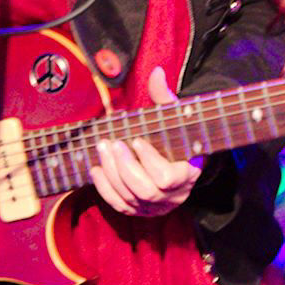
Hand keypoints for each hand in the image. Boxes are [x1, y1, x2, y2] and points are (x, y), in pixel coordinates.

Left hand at [89, 66, 201, 217]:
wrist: (180, 160)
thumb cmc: (177, 135)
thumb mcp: (176, 115)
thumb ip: (165, 97)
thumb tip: (156, 72)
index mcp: (188, 174)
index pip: (167, 177)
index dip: (149, 161)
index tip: (136, 139)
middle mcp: (173, 196)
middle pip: (145, 191)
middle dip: (124, 167)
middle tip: (113, 143)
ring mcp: (156, 207)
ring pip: (129, 199)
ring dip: (112, 174)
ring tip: (103, 149)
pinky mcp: (140, 211)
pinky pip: (119, 206)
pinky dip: (104, 189)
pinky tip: (96, 169)